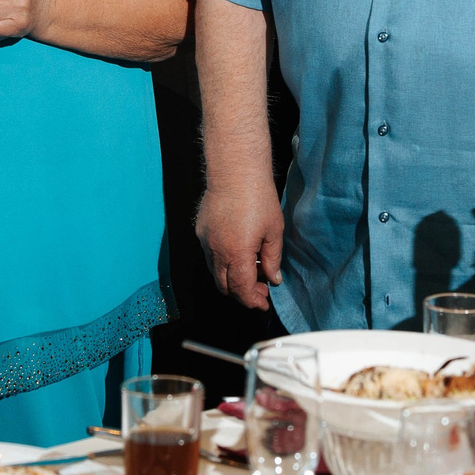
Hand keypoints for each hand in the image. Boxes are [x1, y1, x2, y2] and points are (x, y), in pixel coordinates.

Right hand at [197, 176, 284, 310]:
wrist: (235, 171)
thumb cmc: (258, 197)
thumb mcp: (274, 231)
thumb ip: (272, 259)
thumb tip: (273, 278)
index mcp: (237, 254)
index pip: (242, 290)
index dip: (253, 301)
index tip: (263, 303)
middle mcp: (217, 252)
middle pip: (224, 287)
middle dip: (241, 294)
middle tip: (260, 289)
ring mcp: (206, 241)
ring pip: (215, 272)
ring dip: (231, 278)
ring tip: (252, 268)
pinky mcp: (200, 231)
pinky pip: (210, 256)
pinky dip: (223, 262)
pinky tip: (238, 252)